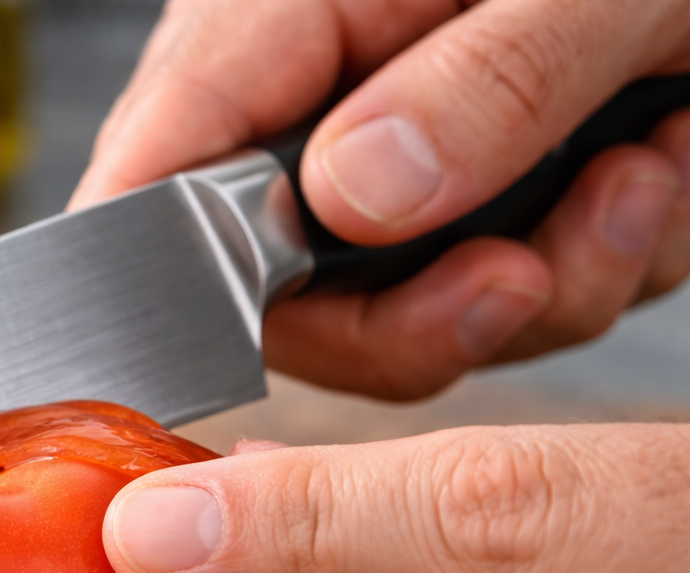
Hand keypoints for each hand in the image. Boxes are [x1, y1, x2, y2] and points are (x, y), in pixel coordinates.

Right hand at [72, 0, 689, 399]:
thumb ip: (481, 84)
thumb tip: (357, 199)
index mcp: (277, 21)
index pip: (146, 185)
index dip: (171, 286)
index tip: (291, 327)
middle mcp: (312, 110)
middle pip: (278, 304)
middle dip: (421, 318)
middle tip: (528, 269)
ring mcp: (388, 167)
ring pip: (401, 326)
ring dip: (545, 287)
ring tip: (638, 170)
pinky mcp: (470, 208)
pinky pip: (503, 308)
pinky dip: (594, 267)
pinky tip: (649, 166)